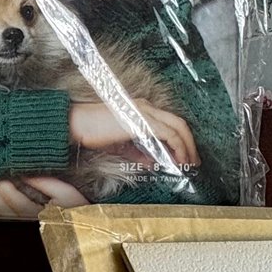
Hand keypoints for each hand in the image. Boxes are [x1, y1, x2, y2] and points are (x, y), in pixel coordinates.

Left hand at [0, 176, 82, 219]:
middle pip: (4, 211)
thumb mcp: (66, 192)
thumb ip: (46, 182)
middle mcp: (28, 224)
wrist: (79, 224)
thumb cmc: (75, 206)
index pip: (18, 205)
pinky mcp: (19, 224)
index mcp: (41, 215)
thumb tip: (25, 173)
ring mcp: (22, 226)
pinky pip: (0, 217)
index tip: (1, 178)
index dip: (7, 191)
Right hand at [69, 98, 198, 172]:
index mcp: (141, 109)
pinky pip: (168, 134)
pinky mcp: (142, 121)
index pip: (169, 122)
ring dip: (187, 146)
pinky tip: (179, 159)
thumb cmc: (94, 133)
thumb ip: (139, 153)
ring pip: (177, 127)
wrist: (77, 125)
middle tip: (194, 161)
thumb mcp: (121, 145)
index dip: (181, 139)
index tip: (185, 156)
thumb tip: (154, 164)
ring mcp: (144, 112)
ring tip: (189, 163)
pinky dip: (178, 147)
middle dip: (190, 143)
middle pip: (179, 122)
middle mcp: (145, 106)